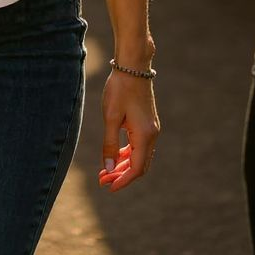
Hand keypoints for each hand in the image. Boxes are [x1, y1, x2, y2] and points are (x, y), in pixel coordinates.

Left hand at [98, 70, 159, 191]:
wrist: (133, 67)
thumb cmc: (120, 89)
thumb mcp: (111, 117)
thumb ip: (109, 144)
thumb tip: (108, 169)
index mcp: (144, 135)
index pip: (135, 168)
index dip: (122, 181)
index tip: (108, 187)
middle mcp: (152, 134)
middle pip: (139, 165)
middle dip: (121, 175)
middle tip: (102, 181)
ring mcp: (151, 128)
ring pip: (140, 156)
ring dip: (124, 165)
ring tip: (106, 171)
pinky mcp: (147, 122)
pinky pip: (139, 145)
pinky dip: (128, 153)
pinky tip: (115, 156)